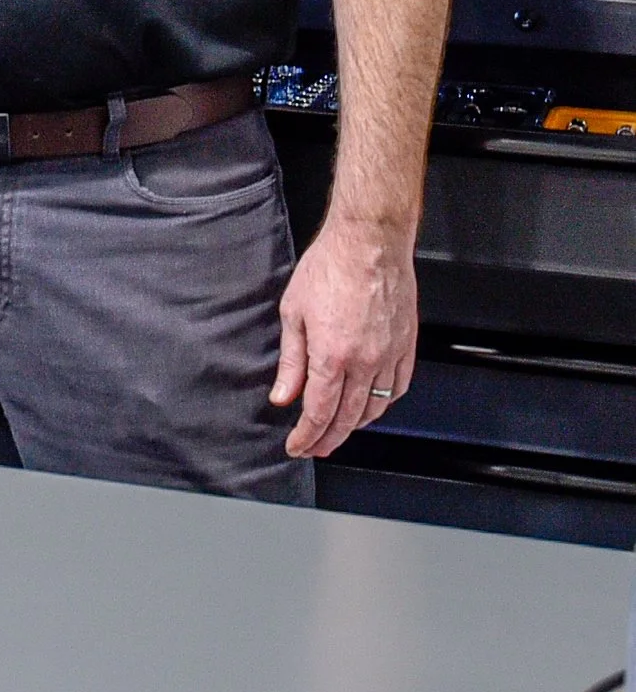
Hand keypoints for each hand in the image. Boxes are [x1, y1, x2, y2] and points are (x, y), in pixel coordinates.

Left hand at [271, 218, 418, 458]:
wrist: (370, 243)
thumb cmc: (329, 269)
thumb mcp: (294, 313)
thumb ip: (291, 361)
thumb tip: (283, 397)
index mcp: (332, 355)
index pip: (320, 412)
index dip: (307, 435)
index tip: (297, 447)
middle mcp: (365, 362)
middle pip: (348, 418)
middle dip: (329, 439)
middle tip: (315, 448)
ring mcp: (390, 355)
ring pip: (376, 408)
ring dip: (356, 426)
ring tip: (339, 432)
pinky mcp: (407, 346)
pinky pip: (398, 388)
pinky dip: (384, 405)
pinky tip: (371, 407)